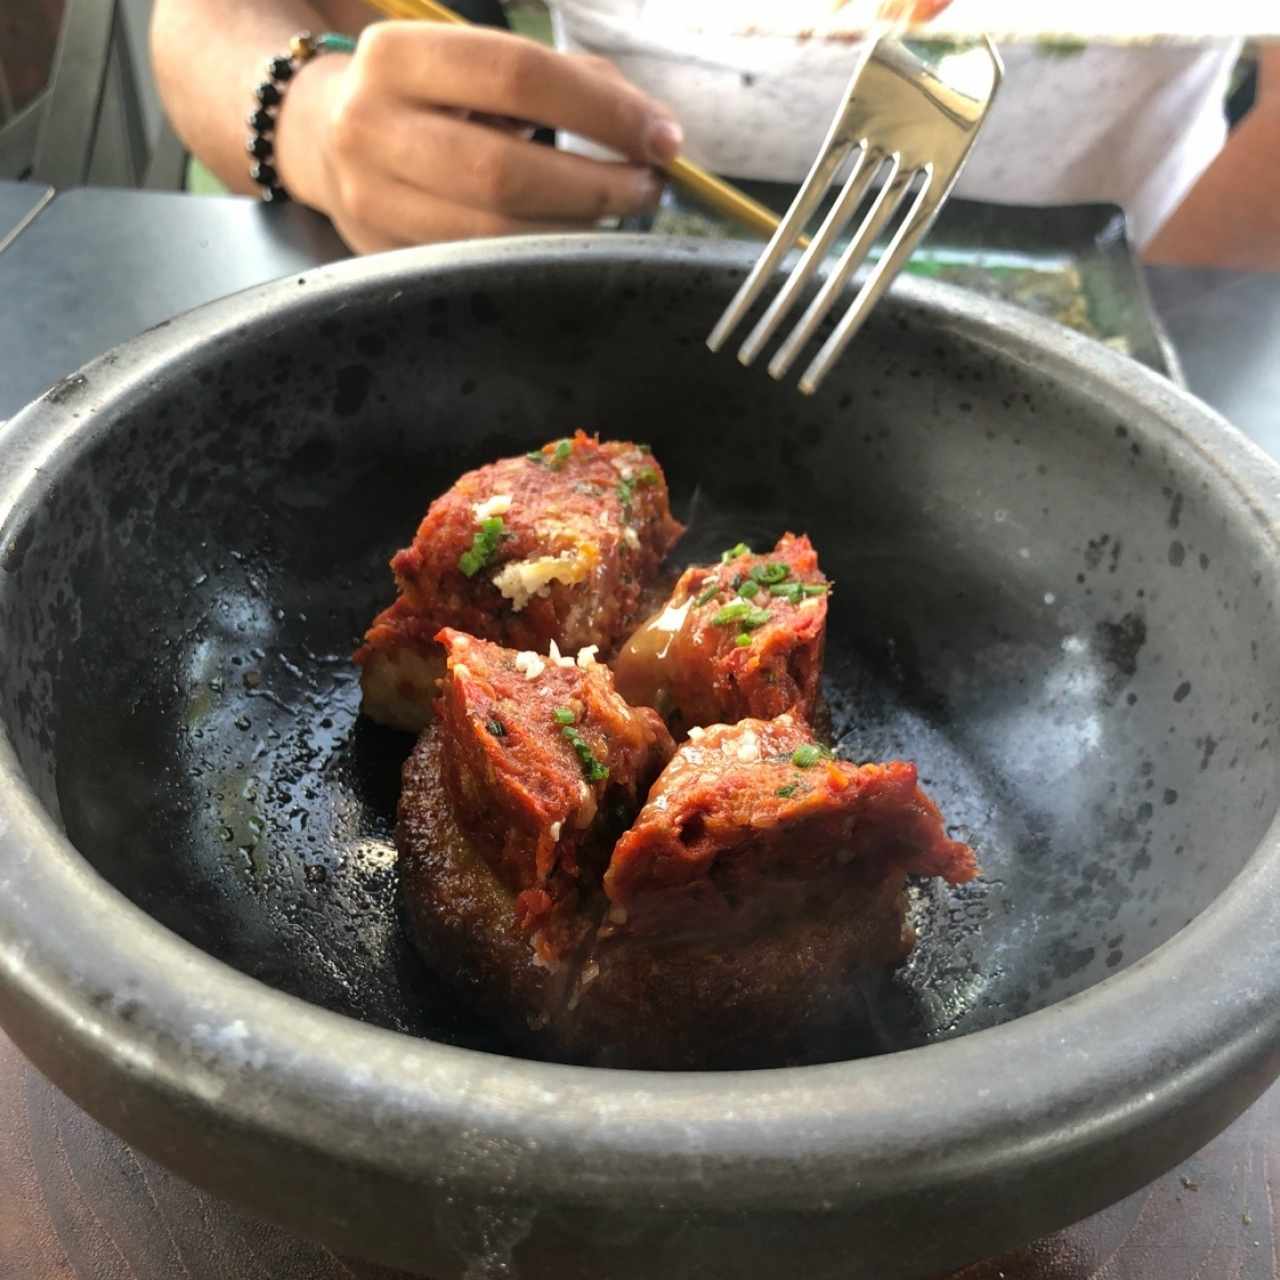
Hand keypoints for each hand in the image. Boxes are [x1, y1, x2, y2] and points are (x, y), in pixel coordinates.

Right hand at [274, 22, 682, 251]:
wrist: (319, 135)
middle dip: (594, 184)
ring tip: (617, 216)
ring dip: (573, 231)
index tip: (662, 137)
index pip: (517, 75)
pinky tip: (570, 242)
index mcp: (396, 56)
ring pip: (493, 234)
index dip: (600, 108)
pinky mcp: (384, 255)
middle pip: (505, 169)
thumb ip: (558, 81)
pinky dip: (537, 256)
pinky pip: (478, 264)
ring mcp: (372, 201)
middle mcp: (371, 128)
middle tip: (647, 188)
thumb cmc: (423, 94)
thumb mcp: (469, 60)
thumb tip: (650, 126)